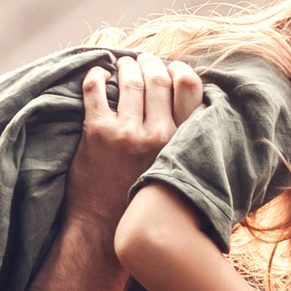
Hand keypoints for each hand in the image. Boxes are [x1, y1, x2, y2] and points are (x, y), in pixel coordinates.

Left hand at [68, 55, 200, 225]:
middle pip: (158, 79)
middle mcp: (158, 134)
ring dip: (126, 67)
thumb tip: (196, 118)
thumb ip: (188, 148)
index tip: (172, 68)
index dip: (179, 70)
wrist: (104, 229)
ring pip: (129, 81)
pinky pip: (95, 91)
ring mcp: (126, 132)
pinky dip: (95, 77)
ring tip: (123, 64)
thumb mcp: (178, 175)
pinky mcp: (97, 133)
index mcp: (181, 142)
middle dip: (150, 64)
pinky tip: (97, 75)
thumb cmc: (142, 204)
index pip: (189, 86)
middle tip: (144, 60)